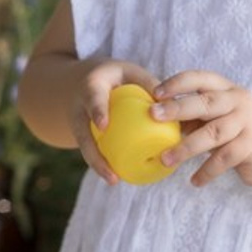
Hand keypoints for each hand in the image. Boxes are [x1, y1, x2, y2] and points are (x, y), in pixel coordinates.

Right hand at [71, 59, 161, 184]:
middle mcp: (80, 106)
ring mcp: (78, 123)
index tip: (103, 126)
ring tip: (113, 180)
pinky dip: (101, 163)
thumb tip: (173, 105)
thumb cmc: (115, 76)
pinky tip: (114, 176)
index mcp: (92, 86)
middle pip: (83, 132)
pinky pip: (90, 150)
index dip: (97, 111)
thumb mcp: (129, 71)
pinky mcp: (82, 135)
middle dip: (94, 153)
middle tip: (110, 170)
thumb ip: (148, 83)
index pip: (93, 98)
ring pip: (84, 146)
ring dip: (97, 164)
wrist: (83, 81)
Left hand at [151, 70, 251, 187]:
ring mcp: (249, 122)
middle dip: (178, 108)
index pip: (200, 78)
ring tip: (165, 159)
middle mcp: (239, 100)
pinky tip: (194, 180)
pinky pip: (225, 158)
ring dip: (186, 147)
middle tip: (153, 115)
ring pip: (213, 133)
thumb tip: (153, 116)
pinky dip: (207, 170)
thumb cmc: (231, 134)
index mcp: (225, 88)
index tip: (156, 93)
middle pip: (206, 103)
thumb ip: (189, 115)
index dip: (177, 83)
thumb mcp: (211, 119)